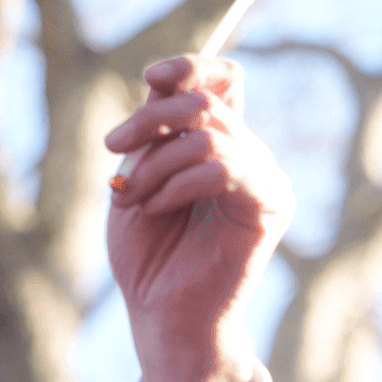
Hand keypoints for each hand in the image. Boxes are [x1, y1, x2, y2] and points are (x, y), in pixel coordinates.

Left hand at [105, 56, 293, 381]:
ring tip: (131, 197)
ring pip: (209, 134)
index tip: (151, 77)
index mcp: (217, 144)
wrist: (160, 314)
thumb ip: (152, 135)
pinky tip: (153, 209)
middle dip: (149, 120)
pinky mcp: (268, 206)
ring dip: (155, 162)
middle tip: (114, 147)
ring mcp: (263, 179)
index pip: (222, 80)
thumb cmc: (146, 253)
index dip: (189, 68)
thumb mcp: (137, 180)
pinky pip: (222, 169)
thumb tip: (159, 81)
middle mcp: (247, 154)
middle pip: (206, 101)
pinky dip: (175, 184)